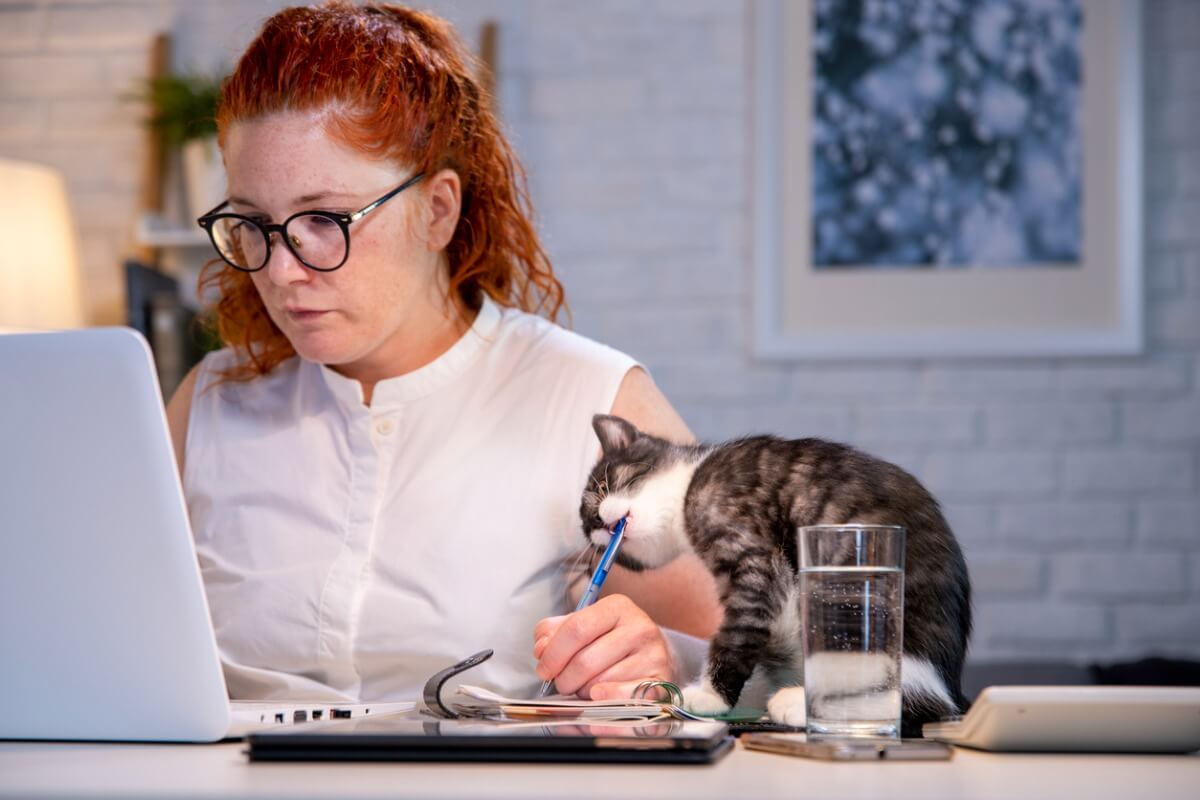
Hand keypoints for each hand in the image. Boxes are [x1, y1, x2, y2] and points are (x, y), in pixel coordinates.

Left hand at [532, 594, 675, 699]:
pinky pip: (624, 699)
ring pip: (601, 684)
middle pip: (585, 661)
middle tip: (562, 684)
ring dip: (584, 693)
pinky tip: (597, 700)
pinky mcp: (660, 682)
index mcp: (617, 607)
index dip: (553, 653)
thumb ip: (555, 632)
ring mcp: (653, 655)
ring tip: (586, 687)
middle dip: (565, 679)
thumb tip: (541, 648)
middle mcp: (639, 628)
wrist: (654, 654)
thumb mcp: (585, 625)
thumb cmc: (612, 641)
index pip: (576, 629)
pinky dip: (605, 704)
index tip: (543, 669)